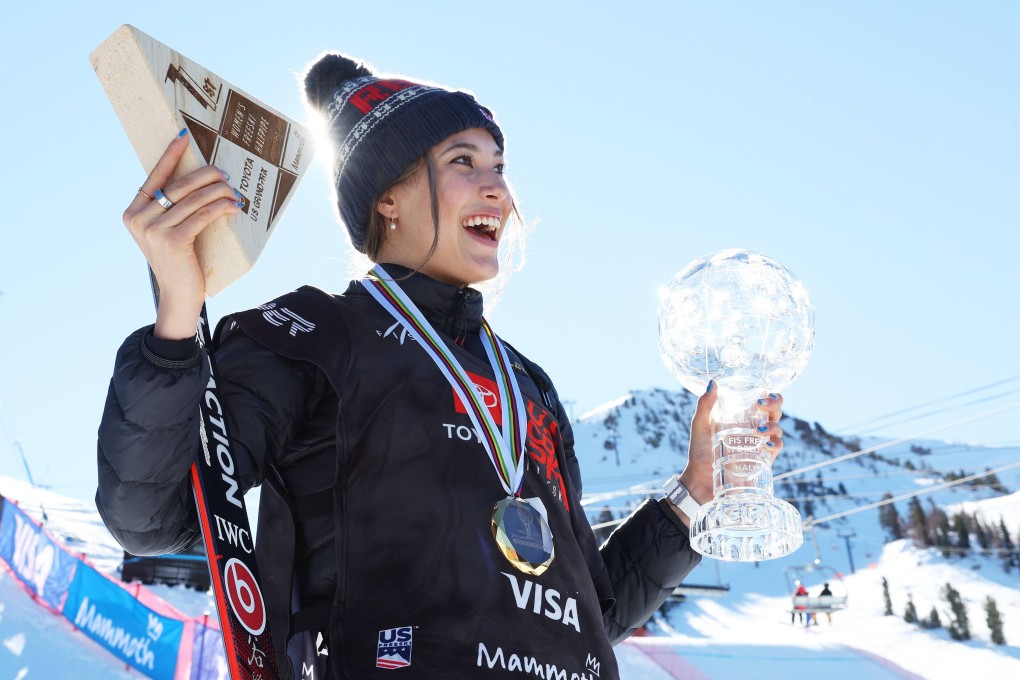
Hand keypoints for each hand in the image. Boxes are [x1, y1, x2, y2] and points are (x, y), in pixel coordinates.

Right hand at [124, 130, 240, 338]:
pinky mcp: (173, 241)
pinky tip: (232, 206)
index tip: (184, 137)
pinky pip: (201, 216)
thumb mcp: (165, 231)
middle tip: (225, 173)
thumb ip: (168, 209)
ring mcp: (153, 231)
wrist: (178, 295)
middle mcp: (138, 219)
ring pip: (193, 199)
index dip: (169, 155)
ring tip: (233, 190)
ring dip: (218, 191)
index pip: (154, 177)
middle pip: (177, 185)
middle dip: (205, 175)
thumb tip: (196, 180)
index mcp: (132, 212)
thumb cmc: (177, 260)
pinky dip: (219, 207)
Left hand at [668, 384, 785, 527]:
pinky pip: (777, 448)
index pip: (762, 401)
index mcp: (741, 417)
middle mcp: (753, 428)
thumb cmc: (699, 452)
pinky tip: (767, 444)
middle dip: (774, 403)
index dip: (769, 394)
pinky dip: (776, 443)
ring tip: (758, 431)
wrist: (699, 481)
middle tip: (762, 404)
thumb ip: (705, 405)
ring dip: (773, 425)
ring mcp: (759, 444)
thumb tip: (713, 382)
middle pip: (774, 411)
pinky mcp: (762, 460)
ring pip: (778, 428)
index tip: (761, 394)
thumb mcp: (700, 426)